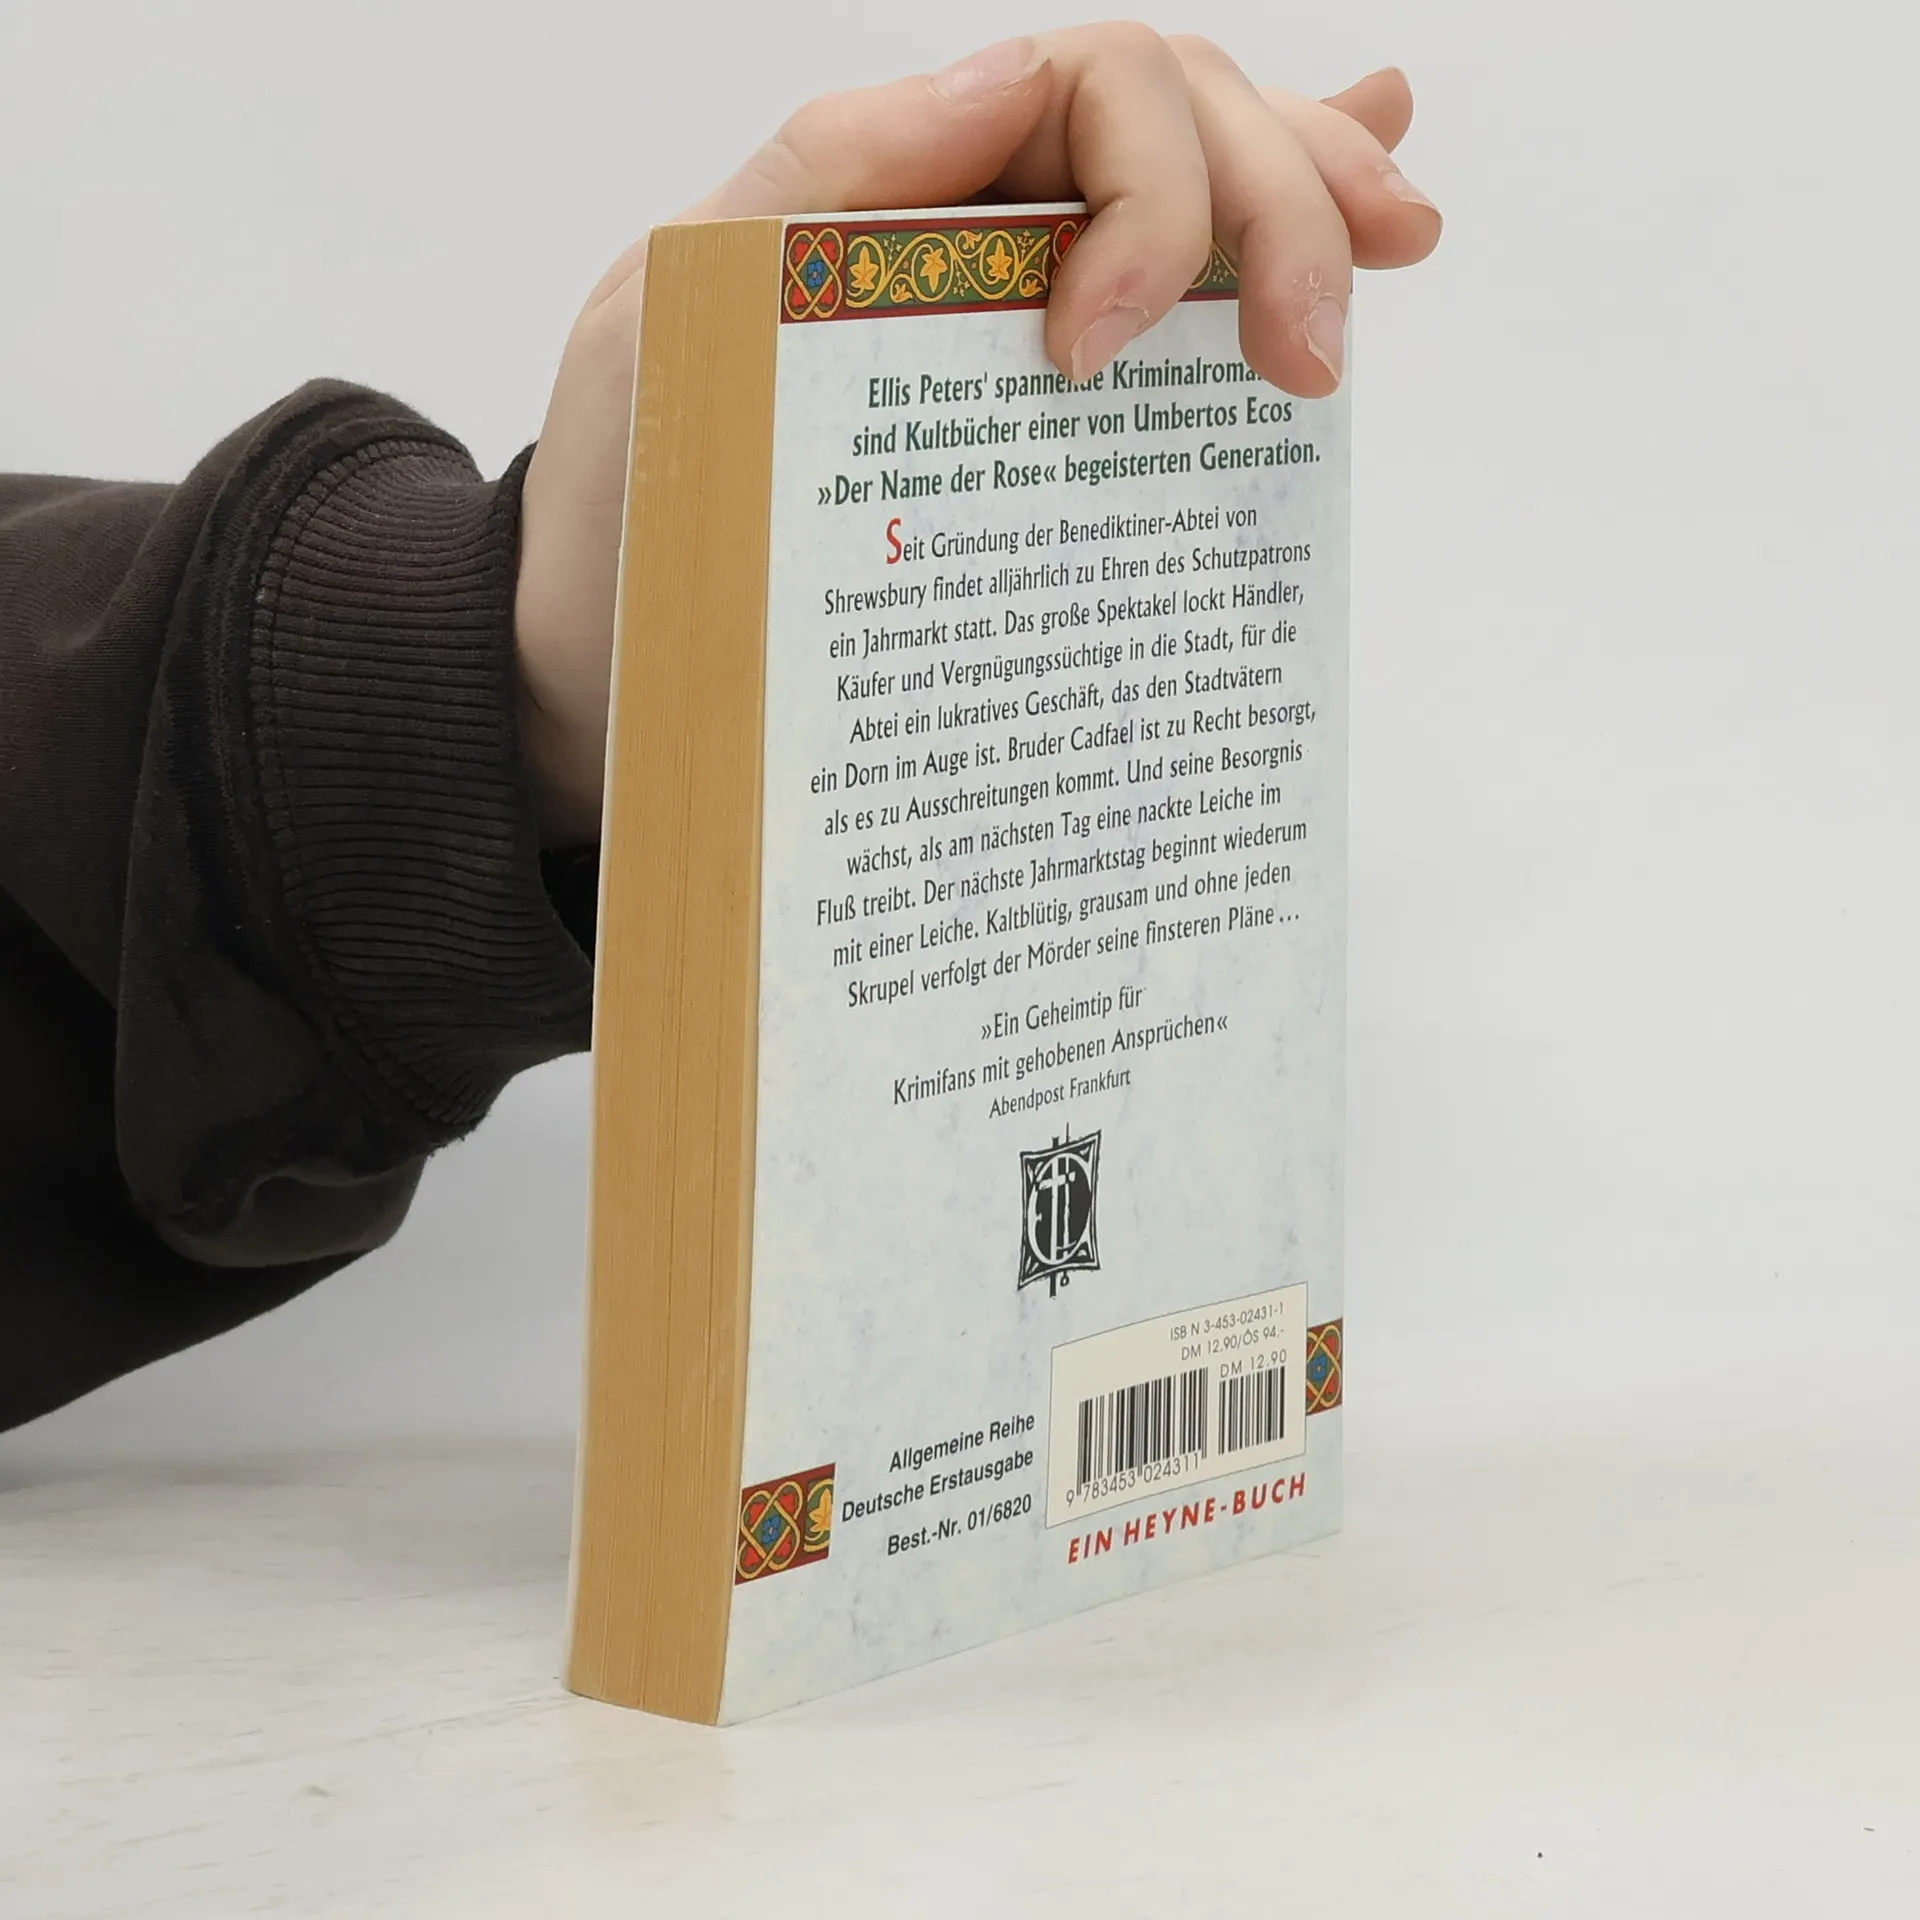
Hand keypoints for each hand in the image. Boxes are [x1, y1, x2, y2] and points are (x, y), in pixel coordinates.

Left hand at [514, 27, 1441, 844]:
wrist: (611, 662)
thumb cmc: (627, 506)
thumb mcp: (667, 319)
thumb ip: (818, 183)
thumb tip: (1014, 71)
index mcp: (891, 179)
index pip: (1095, 86)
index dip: (1153, 191)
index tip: (1093, 359)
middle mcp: (976, 221)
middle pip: (1178, 127)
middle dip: (1277, 206)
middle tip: (1313, 359)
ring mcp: (1019, 311)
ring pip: (1202, 195)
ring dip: (1313, 201)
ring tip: (1398, 235)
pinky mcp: (1041, 418)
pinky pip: (1174, 304)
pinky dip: (1271, 245)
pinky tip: (1370, 225)